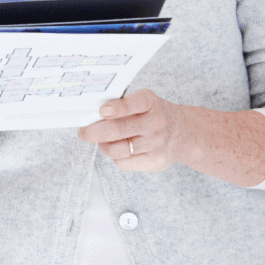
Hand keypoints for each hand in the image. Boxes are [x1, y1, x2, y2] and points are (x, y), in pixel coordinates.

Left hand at [78, 88, 192, 171]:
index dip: (118, 108)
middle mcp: (156, 122)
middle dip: (95, 132)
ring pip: (119, 149)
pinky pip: (124, 162)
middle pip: (120, 130)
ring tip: (100, 140)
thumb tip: (91, 116)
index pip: (135, 103)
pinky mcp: (155, 161)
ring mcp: (157, 143)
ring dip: (104, 145)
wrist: (182, 133)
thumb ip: (121, 106)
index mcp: (151, 102)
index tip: (102, 111)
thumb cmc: (152, 114)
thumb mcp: (143, 102)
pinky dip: (115, 156)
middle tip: (83, 132)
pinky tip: (117, 149)